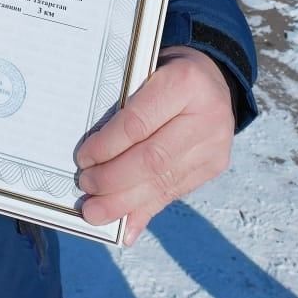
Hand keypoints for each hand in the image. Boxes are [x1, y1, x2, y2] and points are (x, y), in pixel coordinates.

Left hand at [76, 46, 234, 244]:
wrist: (214, 79)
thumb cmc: (165, 71)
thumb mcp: (145, 70)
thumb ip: (125, 103)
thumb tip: (90, 152)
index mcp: (184, 82)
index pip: (138, 122)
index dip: (108, 146)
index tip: (82, 159)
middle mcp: (205, 116)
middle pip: (152, 158)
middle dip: (114, 180)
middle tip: (85, 188)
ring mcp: (214, 145)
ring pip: (164, 181)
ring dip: (125, 202)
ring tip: (96, 212)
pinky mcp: (215, 166)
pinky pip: (176, 192)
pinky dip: (146, 210)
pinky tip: (126, 227)